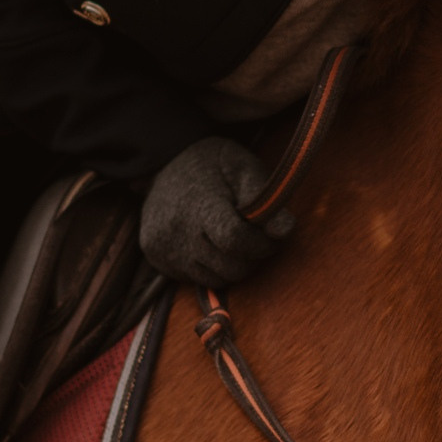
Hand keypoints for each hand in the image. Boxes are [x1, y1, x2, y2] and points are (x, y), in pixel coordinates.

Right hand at [139, 137, 296, 288]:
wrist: (163, 162)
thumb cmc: (212, 163)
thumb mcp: (242, 166)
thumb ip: (264, 198)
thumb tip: (285, 232)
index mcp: (200, 203)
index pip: (235, 239)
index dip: (260, 243)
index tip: (269, 234)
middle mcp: (177, 230)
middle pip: (231, 267)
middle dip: (252, 256)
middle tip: (255, 236)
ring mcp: (164, 247)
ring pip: (217, 279)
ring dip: (233, 265)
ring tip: (233, 239)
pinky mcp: (156, 259)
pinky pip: (197, 279)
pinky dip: (212, 268)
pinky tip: (211, 244)